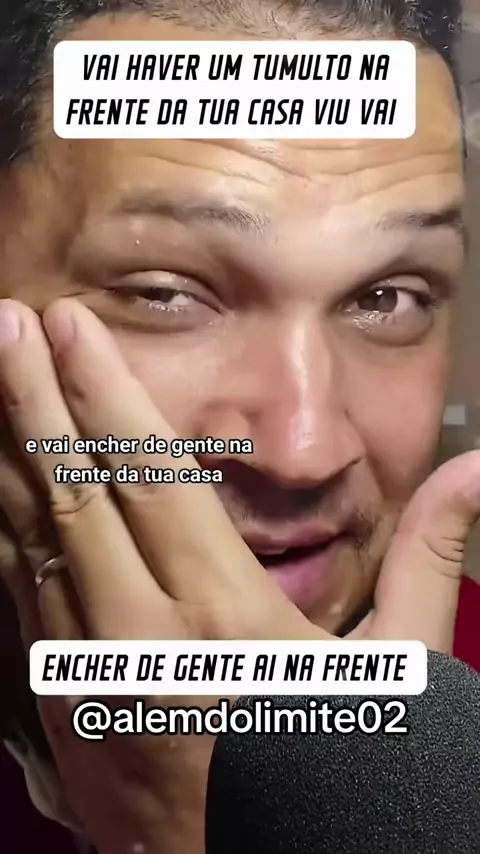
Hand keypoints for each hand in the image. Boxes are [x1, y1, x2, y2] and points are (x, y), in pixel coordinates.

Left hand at [0, 296, 478, 853]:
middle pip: (72, 488)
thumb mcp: (399, 669)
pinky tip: (0, 484)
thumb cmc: (338, 781)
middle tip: (7, 321)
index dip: (102, 389)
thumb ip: (428, 558)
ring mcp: (84, 673)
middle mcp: (137, 635)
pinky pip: (23, 594)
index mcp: (222, 613)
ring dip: (7, 452)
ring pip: (32, 537)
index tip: (66, 327)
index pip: (147, 470)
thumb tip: (477, 470)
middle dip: (32, 395)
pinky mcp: (60, 707)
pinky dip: (10, 529)